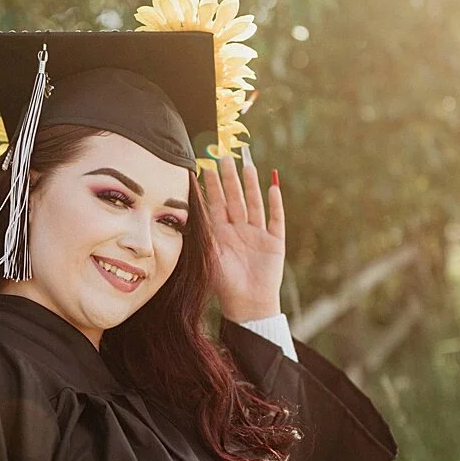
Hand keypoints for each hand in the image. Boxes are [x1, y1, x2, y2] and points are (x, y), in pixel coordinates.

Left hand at [200, 147, 285, 323]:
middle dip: (228, 176)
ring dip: (250, 184)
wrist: (247, 307)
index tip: (203, 162)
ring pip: (253, 203)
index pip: (214, 202)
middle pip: (234, 197)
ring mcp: (257, 234)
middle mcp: (239, 229)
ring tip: (247, 164)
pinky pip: (275, 219)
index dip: (210, 183)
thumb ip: (201, 233)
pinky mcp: (274, 242)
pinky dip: (274, 204)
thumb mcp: (208, 256)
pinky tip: (273, 186)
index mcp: (220, 232)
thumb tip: (183, 210)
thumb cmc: (223, 285)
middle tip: (223, 153)